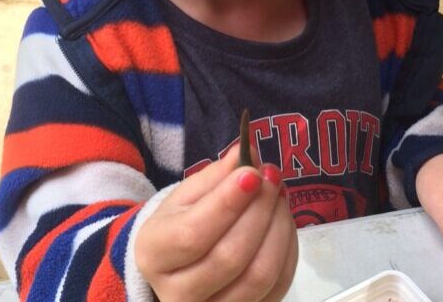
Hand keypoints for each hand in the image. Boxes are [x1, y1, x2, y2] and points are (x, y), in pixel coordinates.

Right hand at [135, 145, 297, 301]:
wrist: (177, 267)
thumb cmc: (180, 225)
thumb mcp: (185, 196)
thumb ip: (216, 176)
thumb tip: (248, 154)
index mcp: (154, 254)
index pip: (193, 234)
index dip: (227, 204)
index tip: (252, 173)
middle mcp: (177, 294)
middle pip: (230, 257)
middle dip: (259, 211)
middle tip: (272, 177)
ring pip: (259, 276)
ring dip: (279, 229)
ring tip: (279, 196)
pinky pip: (278, 285)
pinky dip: (288, 249)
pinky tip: (282, 221)